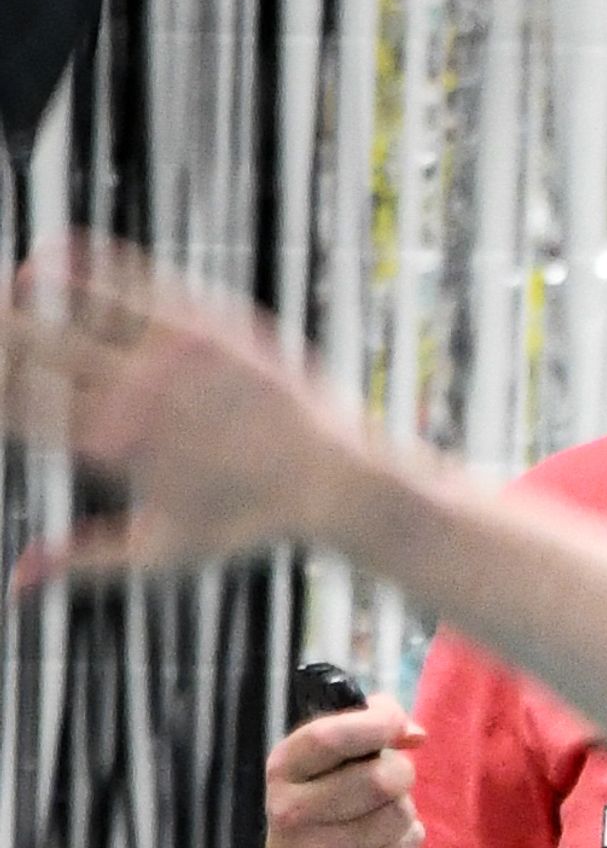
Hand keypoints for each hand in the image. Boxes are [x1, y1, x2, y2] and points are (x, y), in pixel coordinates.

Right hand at [0, 246, 371, 594]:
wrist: (332, 479)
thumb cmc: (244, 522)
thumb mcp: (161, 551)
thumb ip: (82, 560)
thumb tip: (15, 582)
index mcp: (114, 448)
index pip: (19, 407)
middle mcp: (136, 394)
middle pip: (34, 348)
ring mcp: (168, 352)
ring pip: (69, 305)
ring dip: (19, 298)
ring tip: (1, 297)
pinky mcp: (200, 320)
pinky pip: (125, 278)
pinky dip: (77, 266)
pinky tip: (41, 264)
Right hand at [263, 688, 419, 847]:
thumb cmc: (318, 807)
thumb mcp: (319, 764)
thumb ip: (360, 732)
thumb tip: (414, 733)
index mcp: (283, 769)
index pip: (330, 738)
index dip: (374, 724)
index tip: (397, 723)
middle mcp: (294, 810)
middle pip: (379, 778)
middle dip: (400, 771)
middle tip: (390, 777)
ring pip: (400, 811)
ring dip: (403, 806)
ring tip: (378, 813)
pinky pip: (409, 841)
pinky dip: (407, 835)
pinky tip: (381, 840)